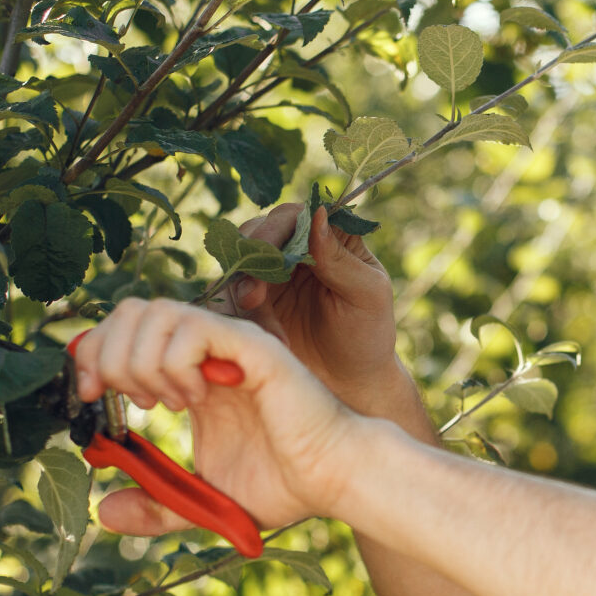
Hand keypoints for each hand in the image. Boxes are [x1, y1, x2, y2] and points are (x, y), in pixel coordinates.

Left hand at [72, 298, 358, 535]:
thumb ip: (155, 505)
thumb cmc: (283, 485)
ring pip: (155, 312)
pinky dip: (174, 362)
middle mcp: (208, 350)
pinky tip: (192, 399)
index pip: (125, 331)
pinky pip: (193, 328)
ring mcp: (229, 344)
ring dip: (141, 360)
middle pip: (132, 310)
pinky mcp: (252, 347)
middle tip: (122, 400)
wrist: (333, 480)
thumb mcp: (200, 502)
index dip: (92, 355)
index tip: (88, 398)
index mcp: (191, 373)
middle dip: (106, 352)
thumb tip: (102, 511)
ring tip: (163, 402)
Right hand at [208, 202, 409, 413]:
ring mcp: (269, 273)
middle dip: (251, 263)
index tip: (267, 253)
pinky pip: (228, 297)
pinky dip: (240, 317)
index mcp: (329, 236)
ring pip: (237, 265)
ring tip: (269, 332)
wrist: (347, 382)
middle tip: (252, 299)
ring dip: (244, 295)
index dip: (276, 229)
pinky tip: (268, 340)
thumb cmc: (367, 334)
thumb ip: (341, 258)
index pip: (295, 215)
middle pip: (257, 233)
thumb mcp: (366, 295)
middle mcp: (295, 247)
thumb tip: (316, 214)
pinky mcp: (250, 300)